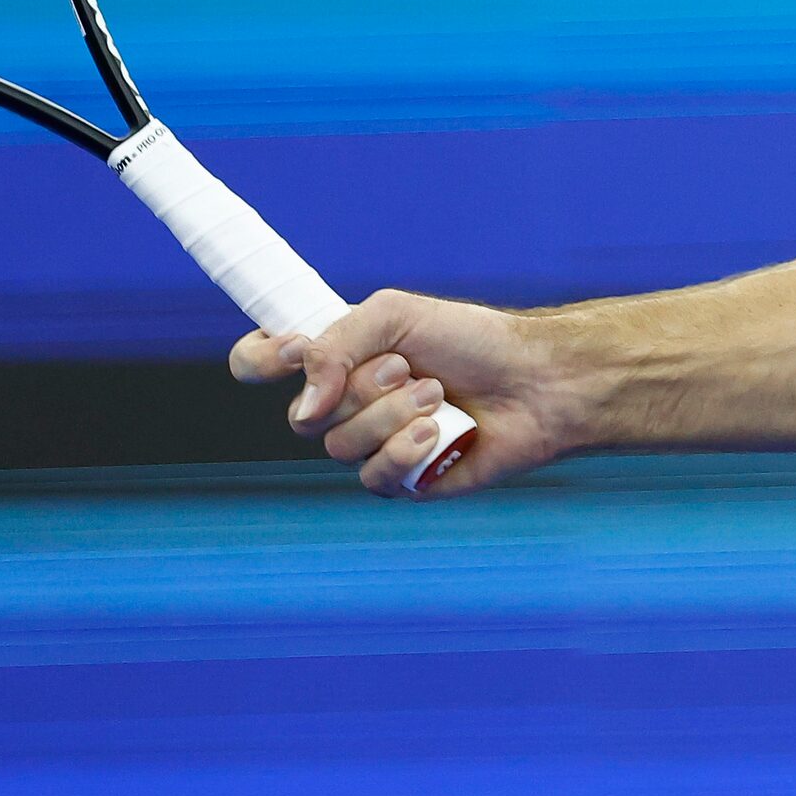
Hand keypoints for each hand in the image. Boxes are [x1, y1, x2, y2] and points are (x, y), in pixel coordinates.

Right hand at [230, 290, 584, 498]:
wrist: (536, 380)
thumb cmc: (475, 341)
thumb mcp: (397, 315)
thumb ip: (335, 345)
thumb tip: (304, 406)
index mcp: (337, 358)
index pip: (259, 364)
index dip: (262, 362)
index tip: (296, 348)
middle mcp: (346, 404)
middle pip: (300, 417)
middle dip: (360, 388)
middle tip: (409, 367)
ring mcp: (371, 444)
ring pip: (338, 447)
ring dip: (391, 415)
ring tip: (438, 396)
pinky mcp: (401, 479)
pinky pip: (371, 478)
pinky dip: (404, 450)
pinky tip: (439, 433)